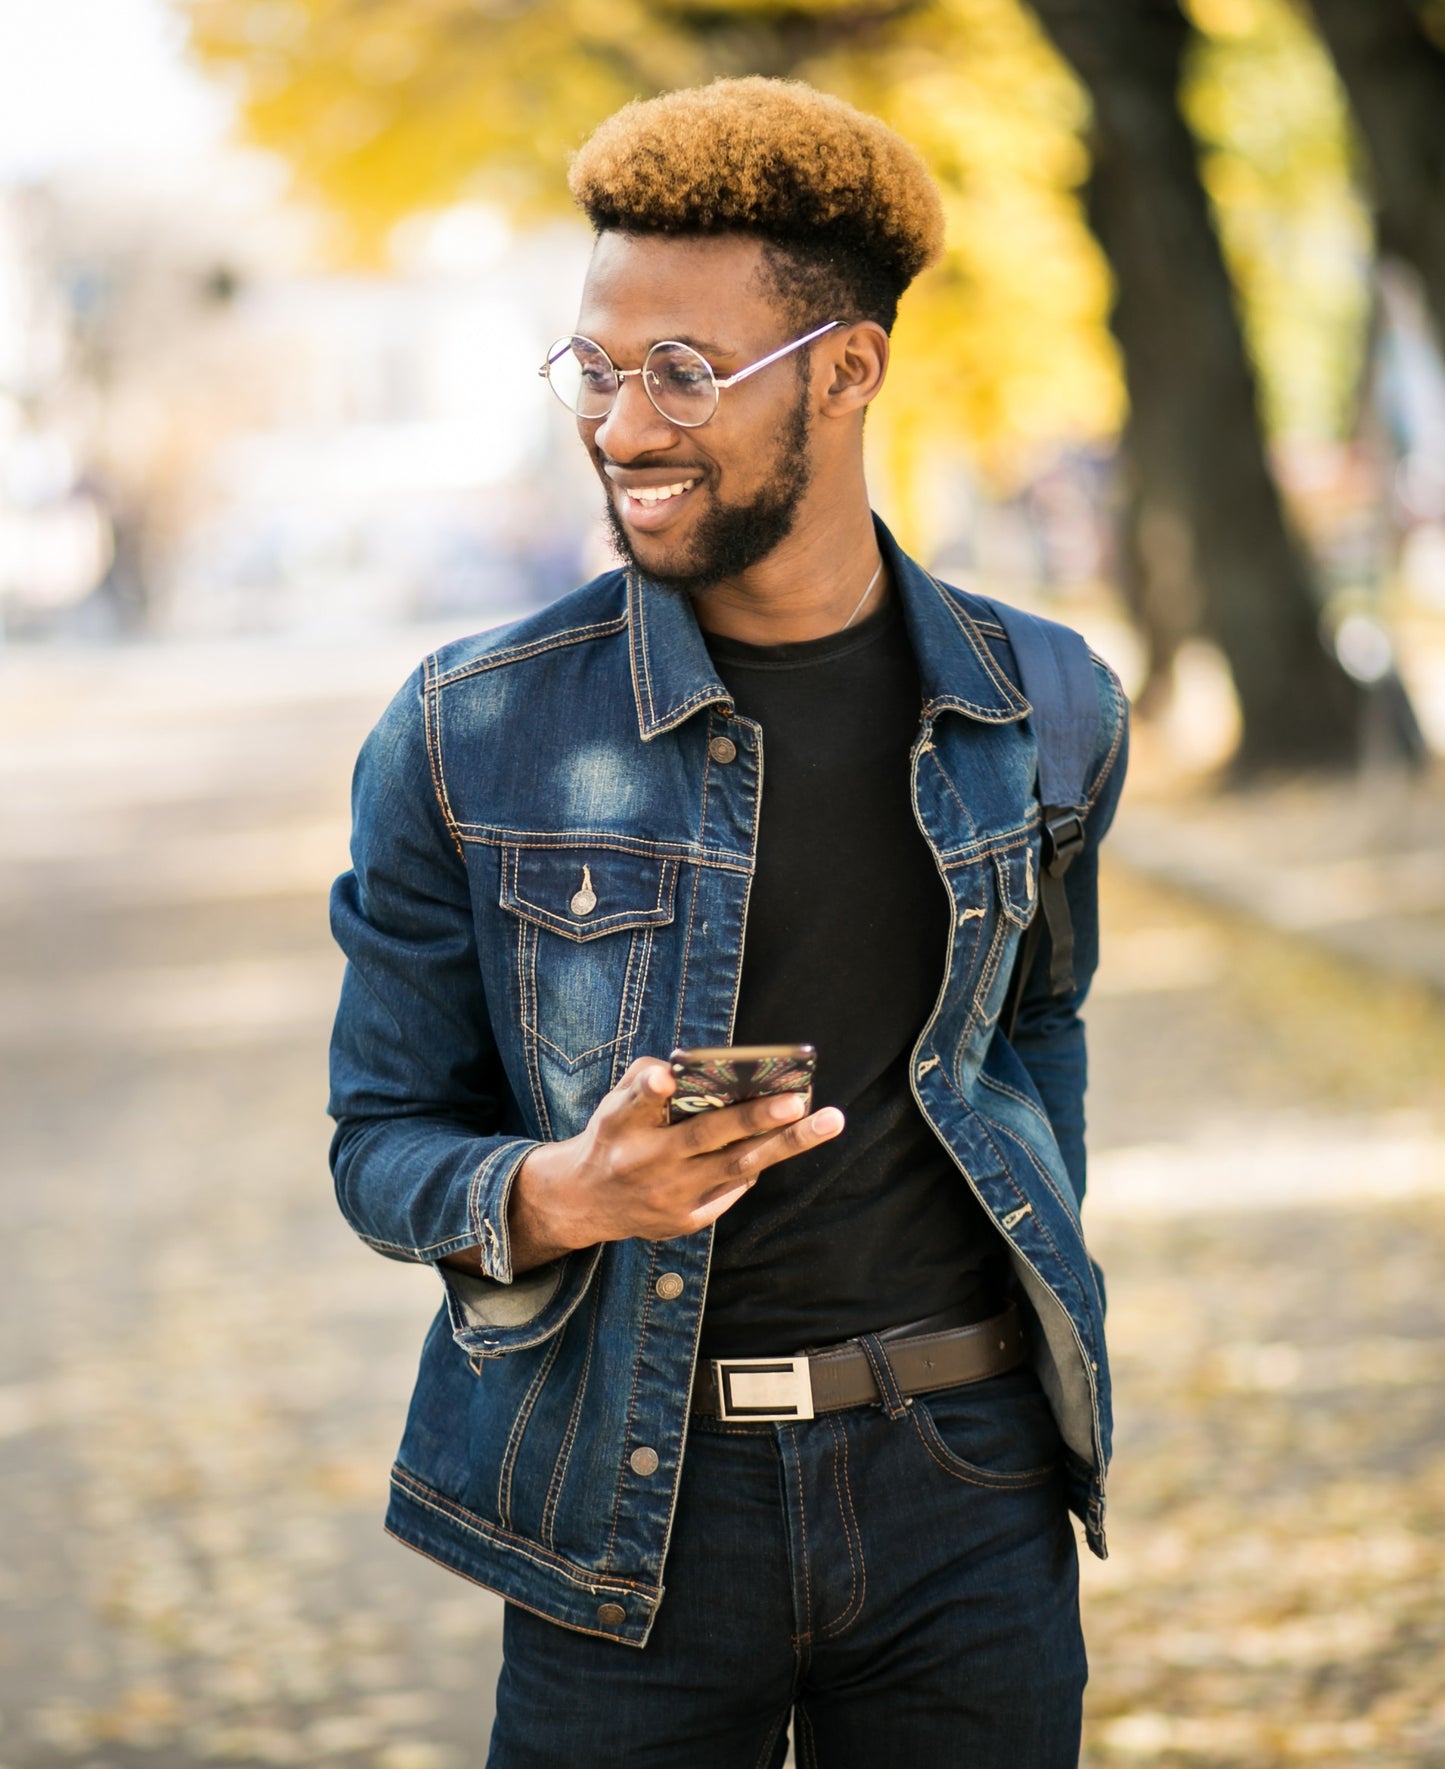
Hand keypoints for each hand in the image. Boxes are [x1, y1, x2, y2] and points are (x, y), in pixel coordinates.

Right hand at [506, 1056, 843, 1271]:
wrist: (585, 1203)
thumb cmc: (613, 1137)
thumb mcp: (613, 1104)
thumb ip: (645, 1080)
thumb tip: (688, 1067)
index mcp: (622, 1125)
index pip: (636, 1102)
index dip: (652, 1087)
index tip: (667, 1077)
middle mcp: (646, 1163)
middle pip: (707, 1137)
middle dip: (755, 1118)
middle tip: (798, 1100)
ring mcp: (669, 1197)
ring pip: (737, 1166)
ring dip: (785, 1143)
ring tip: (829, 1121)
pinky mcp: (684, 1222)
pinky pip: (731, 1188)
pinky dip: (755, 1164)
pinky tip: (781, 1143)